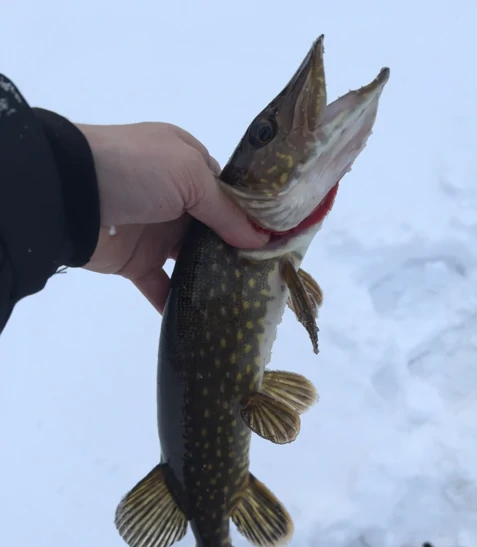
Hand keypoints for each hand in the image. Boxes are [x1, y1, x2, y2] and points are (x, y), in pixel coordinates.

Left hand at [77, 122, 267, 312]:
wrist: (68, 192)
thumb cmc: (136, 170)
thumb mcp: (189, 175)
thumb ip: (225, 210)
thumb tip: (261, 239)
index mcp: (186, 165)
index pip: (227, 193)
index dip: (250, 216)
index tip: (277, 242)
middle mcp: (173, 197)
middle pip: (213, 229)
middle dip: (237, 251)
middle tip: (268, 277)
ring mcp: (154, 231)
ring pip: (191, 259)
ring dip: (213, 277)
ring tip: (244, 300)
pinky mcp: (135, 261)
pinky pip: (160, 286)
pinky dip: (176, 303)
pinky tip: (204, 319)